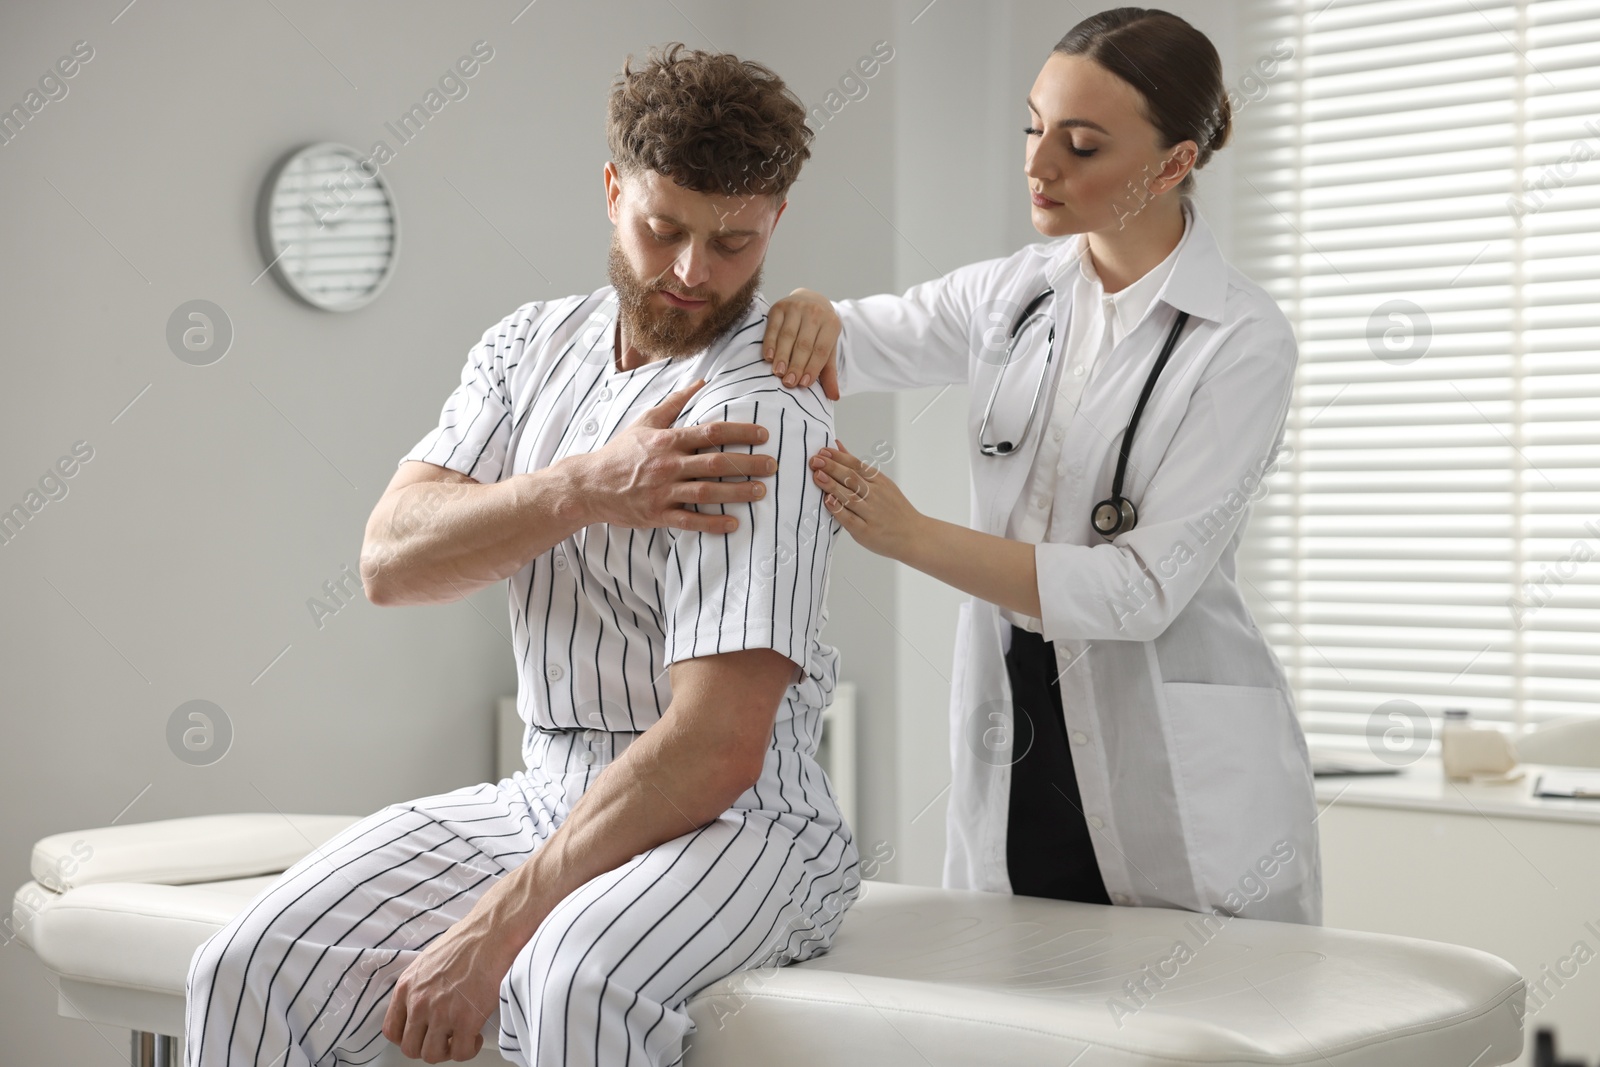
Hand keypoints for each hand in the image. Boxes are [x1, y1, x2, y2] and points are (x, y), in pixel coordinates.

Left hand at [382, 916, 510, 1063]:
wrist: (490, 933)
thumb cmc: (466, 941)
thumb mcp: (428, 962)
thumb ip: (420, 987)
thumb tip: (425, 1004)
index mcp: (407, 987)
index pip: (392, 1030)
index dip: (407, 1038)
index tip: (421, 1035)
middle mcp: (419, 1003)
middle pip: (410, 1048)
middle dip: (427, 1048)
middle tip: (443, 1039)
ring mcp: (441, 1013)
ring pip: (432, 1055)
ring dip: (447, 1052)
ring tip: (459, 1039)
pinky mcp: (466, 1019)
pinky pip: (460, 1052)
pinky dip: (468, 1049)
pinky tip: (475, 1036)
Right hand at [570, 378, 775, 532]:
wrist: (590, 486)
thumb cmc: (621, 452)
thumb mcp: (645, 421)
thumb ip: (676, 402)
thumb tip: (701, 381)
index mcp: (667, 440)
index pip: (710, 432)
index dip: (740, 431)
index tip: (763, 434)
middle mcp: (667, 465)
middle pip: (715, 463)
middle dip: (747, 464)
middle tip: (772, 465)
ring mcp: (663, 492)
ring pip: (706, 493)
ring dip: (737, 493)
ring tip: (760, 492)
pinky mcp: (658, 515)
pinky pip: (689, 520)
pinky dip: (712, 523)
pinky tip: (734, 523)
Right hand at [763, 288, 840, 399]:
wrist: (810, 300)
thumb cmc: (819, 331)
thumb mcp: (828, 348)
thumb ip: (829, 372)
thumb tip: (834, 397)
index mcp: (831, 323)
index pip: (821, 349)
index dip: (812, 367)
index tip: (804, 384)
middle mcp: (815, 312)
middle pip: (804, 344)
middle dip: (796, 365)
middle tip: (789, 383)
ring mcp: (796, 307)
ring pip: (788, 335)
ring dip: (782, 356)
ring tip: (778, 373)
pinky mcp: (779, 306)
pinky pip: (773, 327)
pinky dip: (770, 343)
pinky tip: (769, 357)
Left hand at [810, 438, 921, 560]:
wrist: (913, 535)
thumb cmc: (893, 509)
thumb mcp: (881, 483)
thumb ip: (856, 466)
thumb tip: (837, 445)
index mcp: (879, 481)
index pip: (856, 465)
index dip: (838, 457)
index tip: (822, 451)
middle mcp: (876, 495)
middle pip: (851, 478)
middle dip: (832, 468)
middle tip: (815, 460)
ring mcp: (871, 513)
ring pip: (850, 497)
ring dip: (832, 485)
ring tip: (817, 476)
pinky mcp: (866, 531)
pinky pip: (850, 519)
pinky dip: (838, 509)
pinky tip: (828, 501)